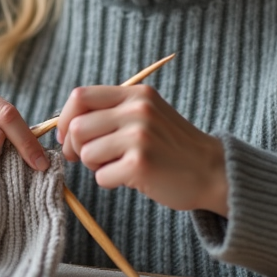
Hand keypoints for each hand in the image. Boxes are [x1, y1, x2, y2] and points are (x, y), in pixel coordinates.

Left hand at [56, 85, 228, 215]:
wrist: (211, 171)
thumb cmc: (171, 147)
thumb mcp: (147, 114)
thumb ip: (113, 112)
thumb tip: (66, 125)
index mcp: (136, 94)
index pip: (80, 96)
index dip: (65, 118)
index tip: (68, 136)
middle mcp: (137, 110)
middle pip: (78, 127)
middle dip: (76, 147)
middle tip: (89, 159)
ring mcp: (139, 136)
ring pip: (86, 153)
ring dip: (95, 166)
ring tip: (119, 166)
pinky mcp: (140, 164)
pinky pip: (101, 176)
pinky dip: (110, 182)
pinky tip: (131, 178)